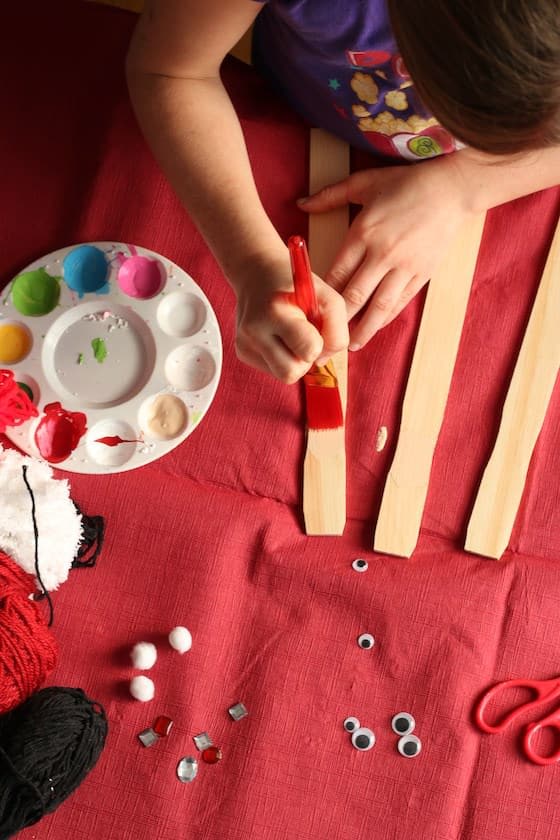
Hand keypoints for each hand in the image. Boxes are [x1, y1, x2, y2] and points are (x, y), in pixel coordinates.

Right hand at [232, 252, 348, 382]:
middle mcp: (255, 330)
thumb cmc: (295, 285)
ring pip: (282, 376)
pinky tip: (279, 338)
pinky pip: (272, 371)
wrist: (258, 272)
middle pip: (291, 374)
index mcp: (276, 312)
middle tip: (304, 337)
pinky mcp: (241, 351)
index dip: (319, 344)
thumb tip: (323, 361)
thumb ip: (337, 331)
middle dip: (304, 360)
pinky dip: (281, 358)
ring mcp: (245, 343)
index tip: (313, 328)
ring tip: (291, 336)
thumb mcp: (327, 297)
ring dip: (294, 361)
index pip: (309, 351)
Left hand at [298, 155, 472, 348]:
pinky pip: (400, 303)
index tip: (310, 313)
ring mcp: (404, 267)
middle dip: (337, 323)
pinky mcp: (422, 274)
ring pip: (379, 307)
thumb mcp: (365, 183)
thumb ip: (330, 195)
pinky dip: (386, 319)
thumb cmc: (406, 184)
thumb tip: (300, 203)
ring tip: (350, 345)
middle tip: (323, 341)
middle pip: (354, 297)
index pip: (336, 274)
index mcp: (364, 232)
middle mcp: (383, 254)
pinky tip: (374, 328)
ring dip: (363, 330)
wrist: (452, 189)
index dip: (322, 298)